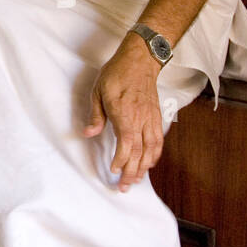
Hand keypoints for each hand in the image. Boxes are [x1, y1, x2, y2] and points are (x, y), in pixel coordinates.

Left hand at [82, 35, 164, 191]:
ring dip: (144, 167)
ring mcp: (151, 118)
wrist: (140, 59)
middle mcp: (141, 118)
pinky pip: (158, 140)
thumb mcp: (99, 90)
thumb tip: (88, 133)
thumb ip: (96, 114)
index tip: (114, 170)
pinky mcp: (156, 116)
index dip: (122, 160)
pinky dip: (155, 154)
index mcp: (125, 112)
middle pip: (140, 151)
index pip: (126, 142)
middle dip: (132, 171)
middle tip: (124, 186)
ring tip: (136, 180)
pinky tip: (149, 163)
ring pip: (152, 148)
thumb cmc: (118, 73)